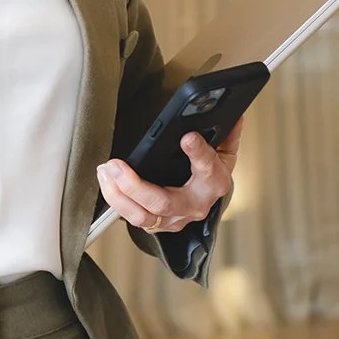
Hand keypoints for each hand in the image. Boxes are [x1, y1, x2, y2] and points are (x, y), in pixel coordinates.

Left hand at [95, 118, 243, 233]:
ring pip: (143, 217)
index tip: (186, 137)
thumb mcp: (224, 150)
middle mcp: (194, 204)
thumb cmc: (212, 172)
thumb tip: (233, 114)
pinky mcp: (158, 224)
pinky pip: (134, 218)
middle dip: (135, 186)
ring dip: (118, 195)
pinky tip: (106, 180)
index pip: (208, 168)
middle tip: (116, 165)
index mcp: (214, 182)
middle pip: (163, 203)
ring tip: (105, 171)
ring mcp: (174, 219)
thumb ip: (227, 133)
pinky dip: (116, 200)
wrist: (209, 200)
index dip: (198, 153)